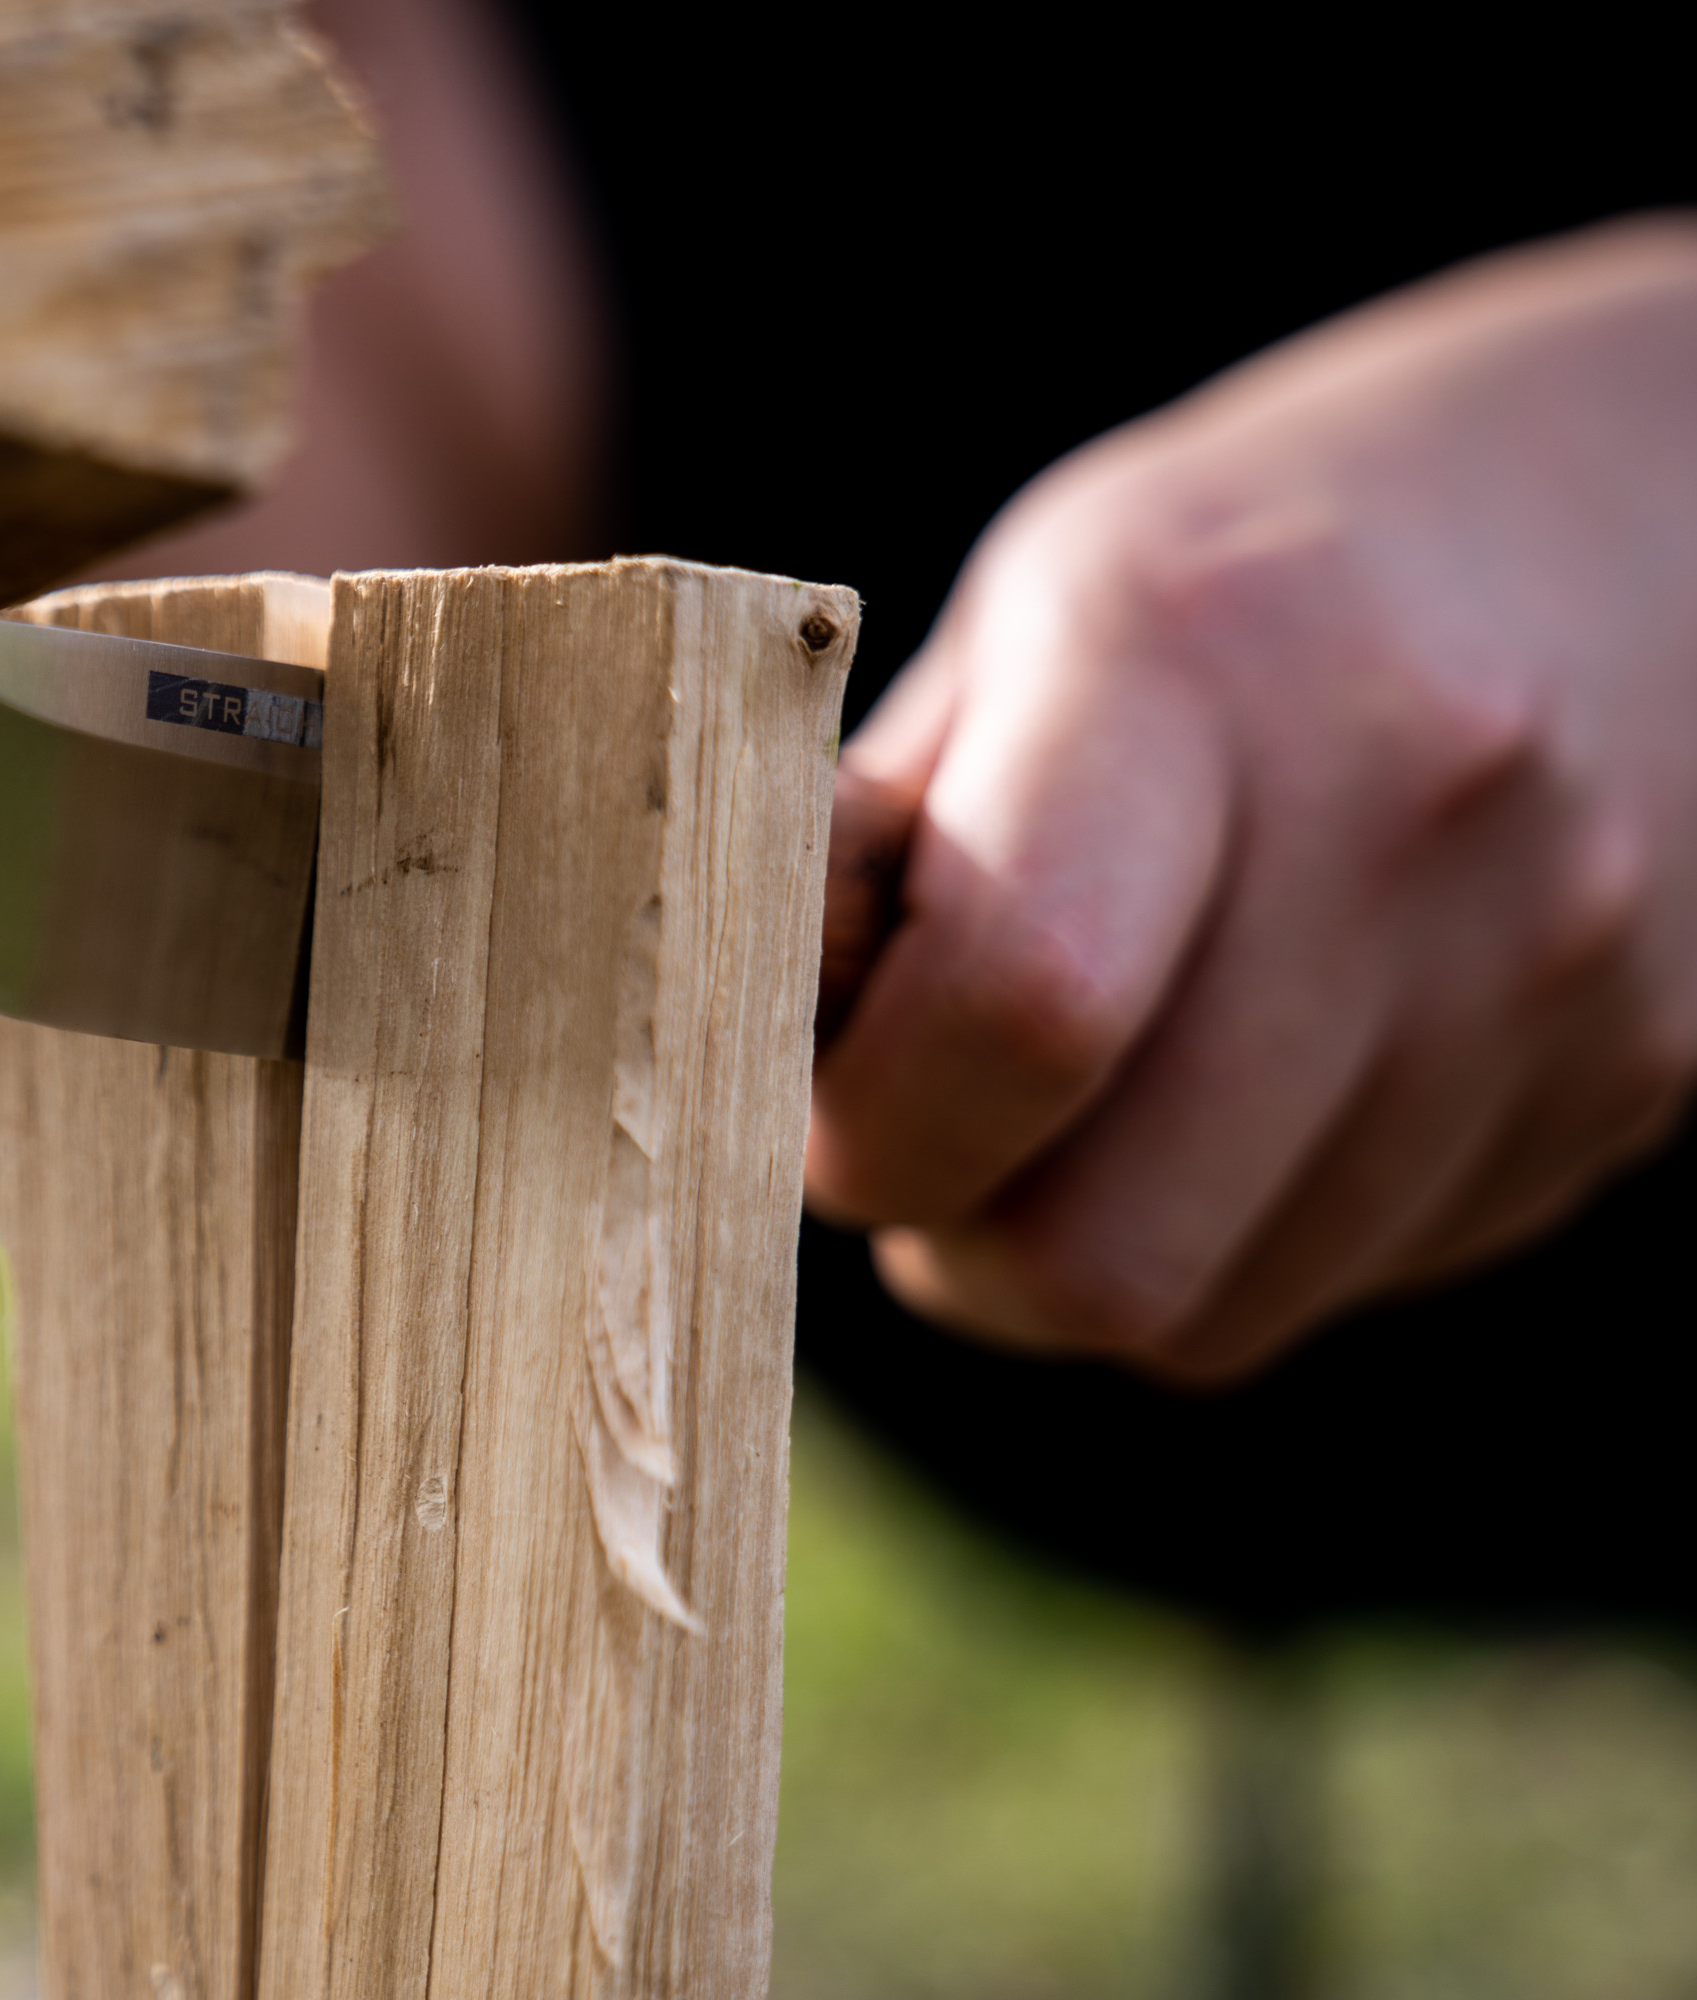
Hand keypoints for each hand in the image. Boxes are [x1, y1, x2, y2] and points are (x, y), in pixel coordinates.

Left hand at [809, 216, 1696, 1386]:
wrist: (1660, 501)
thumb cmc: (1262, 566)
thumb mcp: (1039, 612)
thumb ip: (878, 840)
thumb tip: (715, 1045)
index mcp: (1203, 662)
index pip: (1015, 1008)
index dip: (864, 1123)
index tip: (818, 1099)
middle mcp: (1412, 824)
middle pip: (1106, 1252)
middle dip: (955, 1242)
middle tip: (926, 1141)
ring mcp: (1552, 976)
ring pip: (1216, 1312)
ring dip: (1091, 1254)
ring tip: (1079, 1103)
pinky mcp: (1626, 1085)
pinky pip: (1345, 1280)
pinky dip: (1240, 1231)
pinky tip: (1245, 1081)